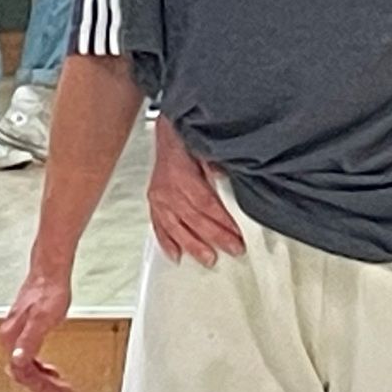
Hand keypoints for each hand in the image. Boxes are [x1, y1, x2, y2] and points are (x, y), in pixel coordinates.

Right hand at [0, 269, 74, 391]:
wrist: (49, 273)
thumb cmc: (48, 292)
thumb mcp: (43, 320)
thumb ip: (29, 342)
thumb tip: (17, 361)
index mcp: (12, 338)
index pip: (21, 373)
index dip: (39, 387)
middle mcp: (10, 338)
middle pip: (23, 372)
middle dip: (43, 385)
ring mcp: (16, 335)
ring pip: (26, 365)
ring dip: (42, 378)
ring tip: (59, 385)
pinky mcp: (24, 330)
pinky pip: (29, 356)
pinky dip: (40, 366)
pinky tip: (50, 368)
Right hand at [147, 121, 243, 267]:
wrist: (169, 132)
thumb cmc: (188, 141)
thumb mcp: (207, 149)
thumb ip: (218, 167)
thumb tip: (233, 179)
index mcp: (181, 175)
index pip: (205, 203)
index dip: (221, 221)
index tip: (237, 234)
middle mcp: (167, 189)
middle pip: (193, 219)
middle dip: (215, 237)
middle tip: (232, 249)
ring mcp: (158, 198)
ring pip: (175, 227)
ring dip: (193, 245)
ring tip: (208, 259)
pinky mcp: (154, 203)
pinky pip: (159, 226)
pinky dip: (167, 242)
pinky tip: (176, 255)